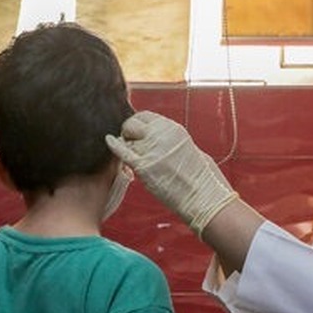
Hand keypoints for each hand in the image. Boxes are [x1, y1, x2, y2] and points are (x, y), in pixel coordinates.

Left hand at [106, 111, 237, 235]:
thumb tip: (154, 139)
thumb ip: (168, 140)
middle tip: (129, 142)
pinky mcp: (144, 167)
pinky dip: (114, 146)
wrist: (204, 196)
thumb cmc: (200, 177)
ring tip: (135, 157)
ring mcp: (151, 150)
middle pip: (132, 124)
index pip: (145, 116)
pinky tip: (109, 141)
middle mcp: (161, 135)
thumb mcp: (186, 147)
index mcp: (172, 129)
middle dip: (128, 132)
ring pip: (127, 141)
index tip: (136, 132)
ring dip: (127, 147)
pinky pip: (122, 152)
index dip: (137, 124)